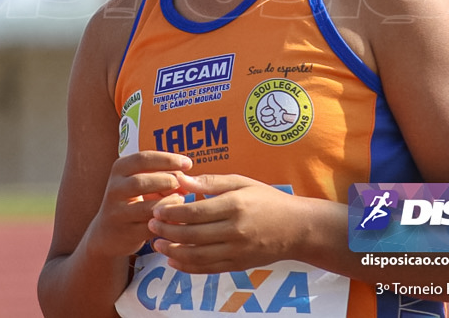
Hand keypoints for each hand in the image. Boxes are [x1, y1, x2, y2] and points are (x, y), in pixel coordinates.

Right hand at [89, 151, 191, 257]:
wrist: (108, 232)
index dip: (167, 160)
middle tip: (183, 184)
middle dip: (166, 181)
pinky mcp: (125, 233)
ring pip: (146, 207)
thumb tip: (187, 179)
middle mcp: (115, 189)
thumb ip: (163, 176)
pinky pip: (150, 227)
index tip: (188, 163)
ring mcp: (118, 212)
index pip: (143, 159)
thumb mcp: (143, 181)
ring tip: (181, 200)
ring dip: (168, 203)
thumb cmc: (133, 200)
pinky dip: (166, 222)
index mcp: (120, 169)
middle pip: (141, 182)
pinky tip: (177, 218)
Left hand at [147, 172, 305, 273]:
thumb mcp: (242, 182)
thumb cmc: (267, 200)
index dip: (171, 212)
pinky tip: (173, 260)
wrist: (296, 228)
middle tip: (151, 225)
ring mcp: (237, 250)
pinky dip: (187, 267)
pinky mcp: (238, 265)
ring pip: (197, 255)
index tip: (156, 209)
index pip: (195, 212)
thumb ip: (211, 182)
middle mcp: (235, 230)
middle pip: (192, 234)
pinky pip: (208, 269)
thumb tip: (181, 179)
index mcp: (235, 205)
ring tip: (157, 244)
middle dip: (167, 231)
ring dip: (173, 251)